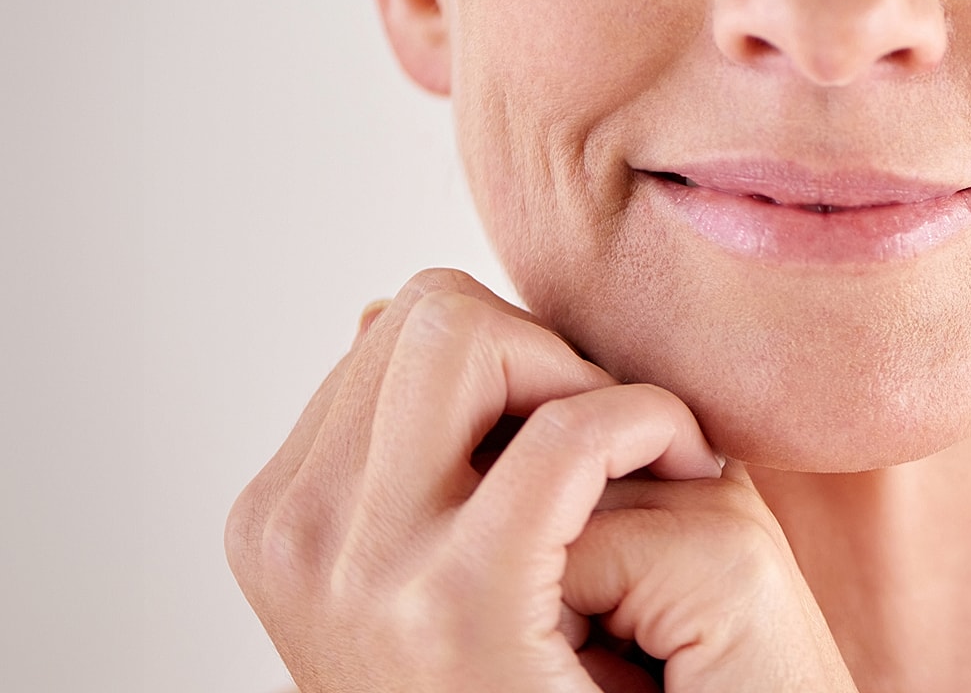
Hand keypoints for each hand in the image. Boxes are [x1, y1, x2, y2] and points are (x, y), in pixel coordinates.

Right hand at [225, 269, 856, 691]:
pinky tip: (690, 464)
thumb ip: (397, 451)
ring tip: (646, 457)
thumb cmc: (508, 690)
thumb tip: (373, 314)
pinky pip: (568, 431)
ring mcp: (362, 569)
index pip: (397, 333)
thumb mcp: (416, 568)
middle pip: (428, 314)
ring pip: (471, 335)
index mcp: (280, 520)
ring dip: (583, 377)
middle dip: (540, 352)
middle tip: (615, 439)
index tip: (573, 435)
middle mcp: (296, 536)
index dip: (509, 364)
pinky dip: (645, 420)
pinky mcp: (461, 602)